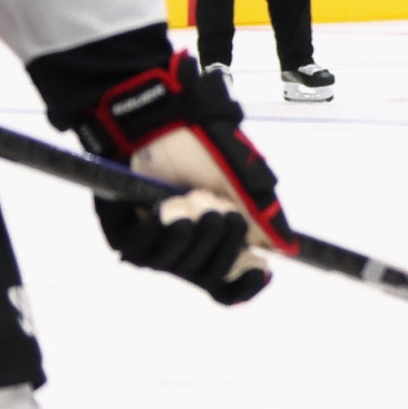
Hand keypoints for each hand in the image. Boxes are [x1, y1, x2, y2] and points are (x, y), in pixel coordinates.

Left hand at [75, 53, 295, 304]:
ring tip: (196, 198)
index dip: (246, 286)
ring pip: (179, 266)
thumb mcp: (243, 183)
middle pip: (210, 278)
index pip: (229, 286)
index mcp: (215, 245)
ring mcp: (154, 247)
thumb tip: (284, 248)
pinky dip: (165, 231)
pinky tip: (172, 210)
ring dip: (195, 233)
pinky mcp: (123, 235)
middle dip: (224, 245)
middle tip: (225, 211)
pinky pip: (145, 250)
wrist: (165, 123)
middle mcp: (185, 252)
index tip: (262, 269)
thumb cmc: (206, 150)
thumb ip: (262, 217)